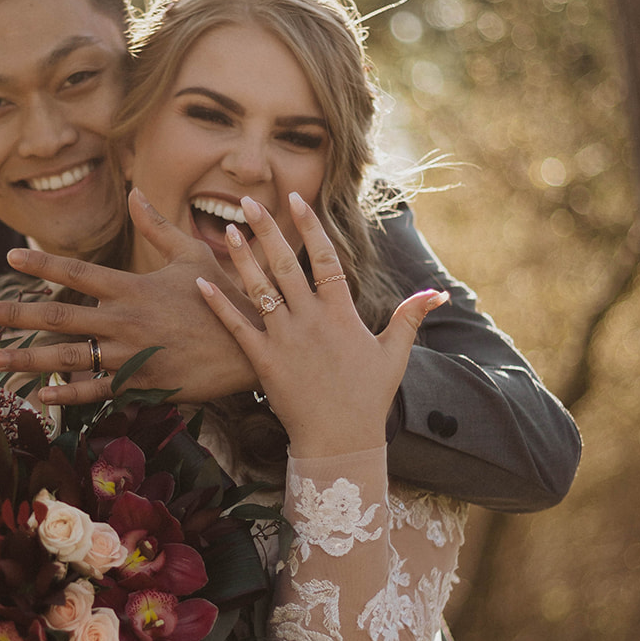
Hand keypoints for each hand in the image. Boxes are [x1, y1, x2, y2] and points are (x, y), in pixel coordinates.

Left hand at [0, 188, 259, 404]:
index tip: (11, 256)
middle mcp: (124, 321)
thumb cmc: (225, 295)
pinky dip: (67, 394)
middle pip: (58, 317)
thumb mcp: (193, 255)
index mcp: (132, 287)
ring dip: (27, 359)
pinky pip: (97, 392)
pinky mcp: (142, 385)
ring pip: (68, 358)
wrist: (255, 345)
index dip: (41, 262)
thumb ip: (158, 226)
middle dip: (15, 314)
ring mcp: (130, 356)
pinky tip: (39, 394)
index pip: (76, 271)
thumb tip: (135, 192)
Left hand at [196, 193, 447, 457]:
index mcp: (341, 314)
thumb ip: (410, 318)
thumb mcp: (394, 355)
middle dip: (267, 230)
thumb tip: (438, 293)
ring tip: (228, 229)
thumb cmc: (368, 399)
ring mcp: (285, 341)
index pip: (325, 259)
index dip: (310, 227)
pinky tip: (201, 283)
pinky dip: (219, 305)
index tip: (296, 200)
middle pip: (285, 265)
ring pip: (259, 290)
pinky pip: (238, 328)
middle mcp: (311, 321)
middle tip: (248, 200)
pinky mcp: (264, 363)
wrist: (340, 440)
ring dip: (242, 259)